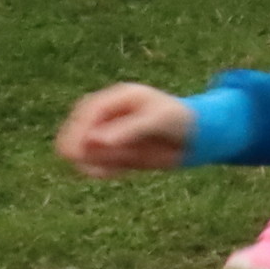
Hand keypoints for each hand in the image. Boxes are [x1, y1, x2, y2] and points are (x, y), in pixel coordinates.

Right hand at [57, 83, 194, 174]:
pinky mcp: (108, 151)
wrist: (194, 136)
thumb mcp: (158, 120)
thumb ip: (128, 128)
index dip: (78, 130)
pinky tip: (121, 170)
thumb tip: (94, 139)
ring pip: (80, 150)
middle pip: (75, 130)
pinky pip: (93, 164)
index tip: (77, 151)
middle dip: (84, 149)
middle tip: (102, 164)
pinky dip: (102, 171)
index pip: (87, 110)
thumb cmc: (179, 120)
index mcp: (118, 97)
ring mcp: (104, 132)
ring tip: (126, 162)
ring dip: (96, 161)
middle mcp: (106, 114)